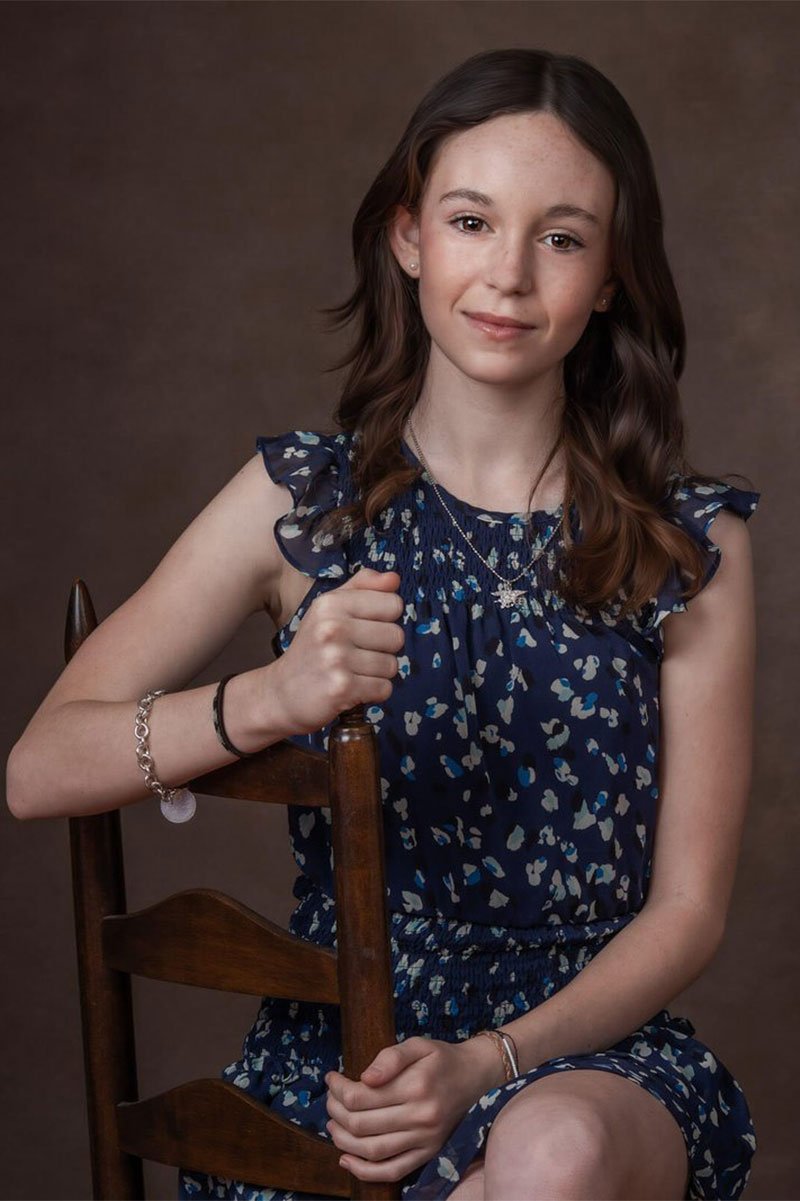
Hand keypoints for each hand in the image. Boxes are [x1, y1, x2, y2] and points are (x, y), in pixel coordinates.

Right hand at [271, 568, 404, 735]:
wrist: (281, 692)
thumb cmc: (312, 647)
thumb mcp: (329, 609)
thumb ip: (362, 588)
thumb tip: (394, 578)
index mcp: (332, 604)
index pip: (393, 604)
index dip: (386, 619)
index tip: (365, 629)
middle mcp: (333, 628)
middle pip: (396, 636)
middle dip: (384, 649)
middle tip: (359, 654)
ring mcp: (337, 659)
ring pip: (392, 665)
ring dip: (378, 673)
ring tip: (354, 672)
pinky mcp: (342, 688)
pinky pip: (385, 688)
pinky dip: (374, 692)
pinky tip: (354, 688)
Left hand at [324, 1035, 503, 1183]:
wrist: (474, 1077)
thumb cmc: (441, 1058)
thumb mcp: (418, 1044)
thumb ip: (390, 1057)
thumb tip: (365, 1078)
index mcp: (416, 1086)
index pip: (361, 1096)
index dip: (338, 1089)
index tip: (332, 1078)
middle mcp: (421, 1117)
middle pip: (361, 1124)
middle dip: (336, 1112)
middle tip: (329, 1100)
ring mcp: (425, 1140)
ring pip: (372, 1150)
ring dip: (343, 1141)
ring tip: (333, 1125)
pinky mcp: (427, 1154)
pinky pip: (392, 1171)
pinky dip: (365, 1171)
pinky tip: (346, 1159)